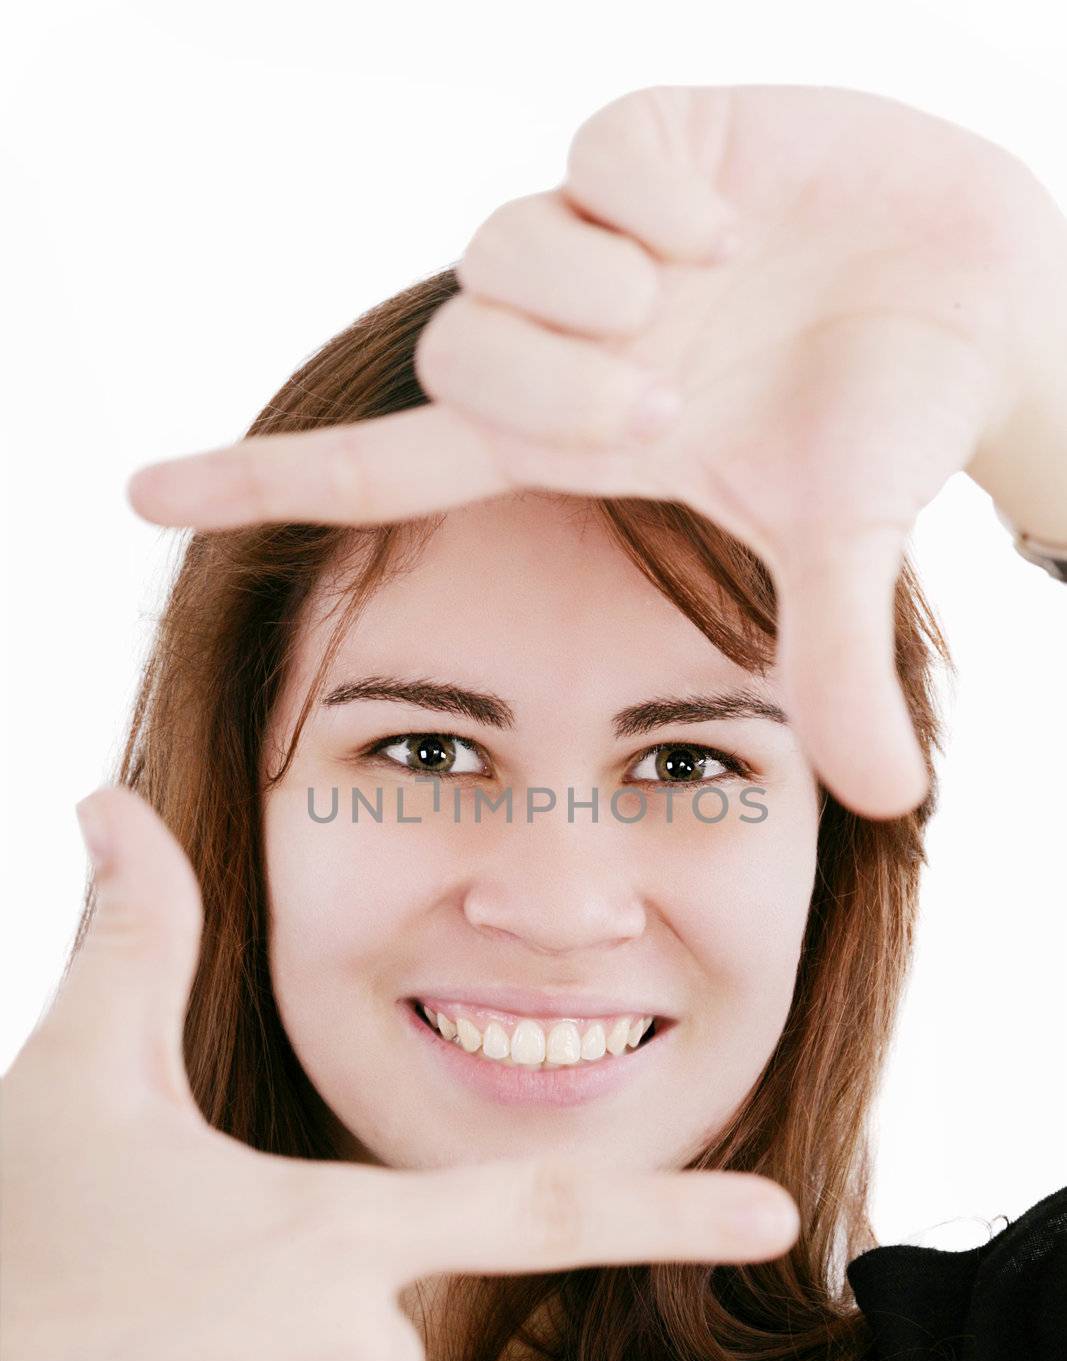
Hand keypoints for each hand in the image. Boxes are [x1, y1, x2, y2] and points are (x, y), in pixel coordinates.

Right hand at [0, 784, 798, 1360]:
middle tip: (183, 1305)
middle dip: (311, 1314)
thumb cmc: (13, 1241)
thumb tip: (107, 800)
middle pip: (390, 1328)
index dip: (667, 1211)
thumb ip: (133, 938)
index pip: (537, 1210)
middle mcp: (352, 1350)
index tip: (777, 1219)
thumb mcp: (78, 1078)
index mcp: (335, 1229)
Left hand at [126, 85, 1060, 819]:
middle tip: (671, 406)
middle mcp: (565, 341)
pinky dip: (661, 198)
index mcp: (570, 442)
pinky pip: (595, 157)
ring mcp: (601, 240)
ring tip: (705, 300)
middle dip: (558, 391)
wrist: (981, 295)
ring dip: (602, 296)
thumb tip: (888, 802)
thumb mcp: (847, 549)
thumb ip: (836, 661)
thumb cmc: (894, 421)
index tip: (140, 497)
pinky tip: (733, 224)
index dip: (264, 481)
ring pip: (502, 255)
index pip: (382, 464)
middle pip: (452, 357)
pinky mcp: (651, 139)